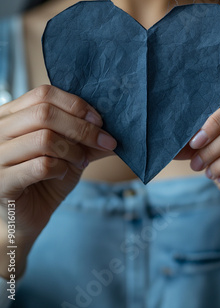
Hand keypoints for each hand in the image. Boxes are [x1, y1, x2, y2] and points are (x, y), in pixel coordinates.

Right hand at [0, 85, 116, 242]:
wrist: (27, 217)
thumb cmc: (45, 178)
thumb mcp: (69, 150)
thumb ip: (88, 136)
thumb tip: (118, 125)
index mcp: (12, 114)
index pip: (43, 94)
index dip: (75, 104)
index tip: (99, 120)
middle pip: (44, 113)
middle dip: (82, 127)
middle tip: (103, 140)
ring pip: (44, 139)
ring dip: (73, 150)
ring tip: (81, 160)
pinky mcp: (1, 182)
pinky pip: (40, 166)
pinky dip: (60, 168)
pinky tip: (62, 174)